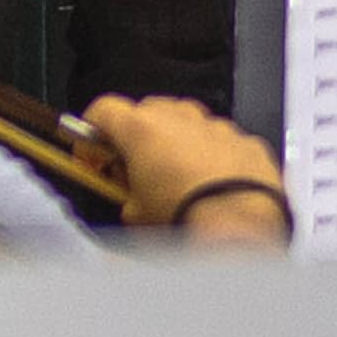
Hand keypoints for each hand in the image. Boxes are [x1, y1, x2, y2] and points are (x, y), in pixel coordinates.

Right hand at [81, 95, 288, 239]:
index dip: (91, 132)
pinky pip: (221, 141)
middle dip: (136, 138)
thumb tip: (132, 196)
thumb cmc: (184, 218)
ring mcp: (217, 126)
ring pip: (187, 123)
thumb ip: (125, 192)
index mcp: (143, 129)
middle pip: (146, 112)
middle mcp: (181, 117)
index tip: (92, 155)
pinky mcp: (245, 141)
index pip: (103, 109)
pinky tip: (212, 186)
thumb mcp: (134, 213)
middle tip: (133, 171)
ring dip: (176, 144)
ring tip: (176, 181)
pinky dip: (212, 157)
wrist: (239, 227)